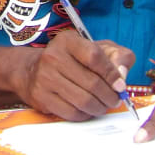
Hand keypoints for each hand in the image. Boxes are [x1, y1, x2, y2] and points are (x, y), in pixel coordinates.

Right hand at [17, 30, 134, 120]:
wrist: (32, 70)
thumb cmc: (72, 60)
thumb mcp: (96, 48)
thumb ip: (117, 56)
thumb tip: (122, 76)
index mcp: (68, 40)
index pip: (95, 57)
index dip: (112, 74)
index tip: (120, 85)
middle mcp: (53, 56)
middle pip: (92, 83)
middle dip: (110, 96)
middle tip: (115, 100)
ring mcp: (44, 77)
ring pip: (83, 100)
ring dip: (99, 107)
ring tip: (103, 105)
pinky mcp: (41, 97)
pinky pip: (71, 113)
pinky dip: (85, 114)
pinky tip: (88, 109)